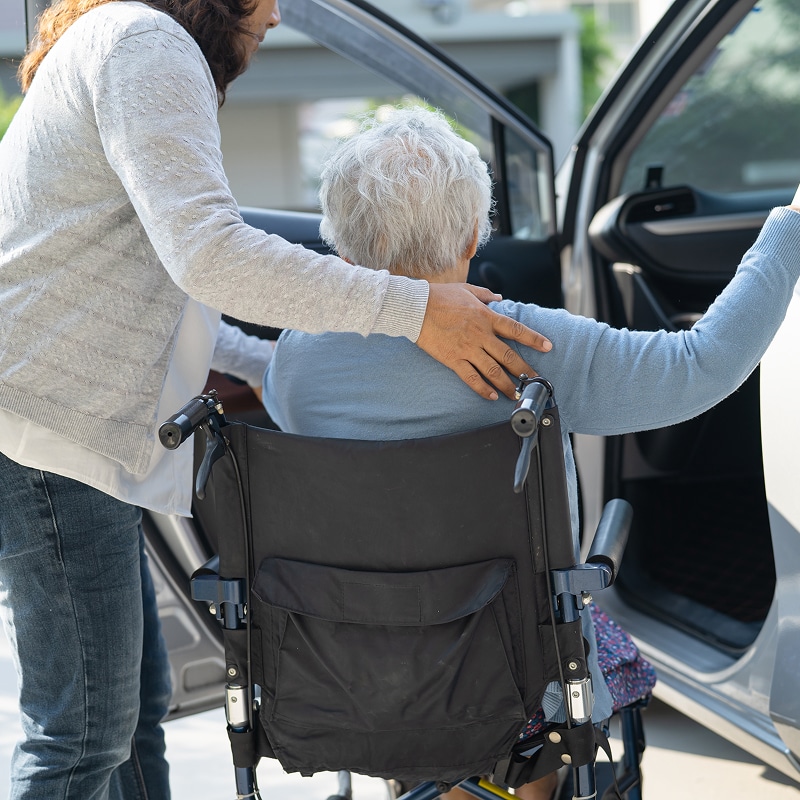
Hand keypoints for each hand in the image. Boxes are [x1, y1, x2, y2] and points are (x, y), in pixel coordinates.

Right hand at [416, 283, 551, 399]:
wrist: (415, 307)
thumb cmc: (439, 296)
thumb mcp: (466, 290)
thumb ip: (485, 294)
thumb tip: (499, 298)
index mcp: (485, 317)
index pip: (515, 329)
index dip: (533, 338)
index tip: (548, 346)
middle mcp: (480, 334)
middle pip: (508, 355)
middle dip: (524, 369)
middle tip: (535, 380)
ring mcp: (467, 348)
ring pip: (492, 370)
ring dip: (506, 384)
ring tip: (515, 394)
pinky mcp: (453, 359)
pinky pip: (471, 377)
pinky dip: (482, 388)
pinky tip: (491, 396)